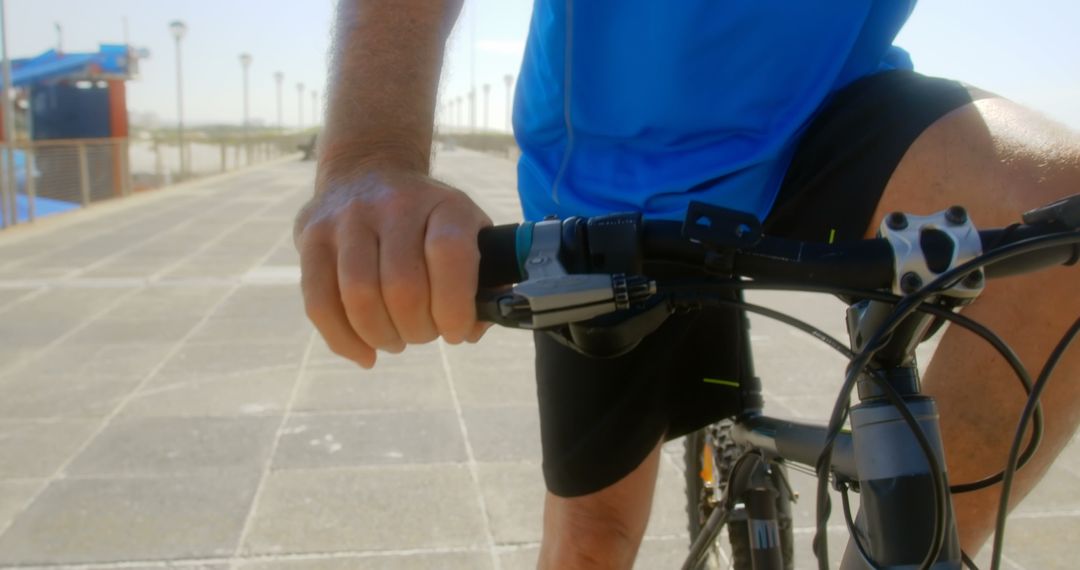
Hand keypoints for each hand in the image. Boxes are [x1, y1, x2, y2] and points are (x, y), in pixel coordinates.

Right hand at [295, 168, 492, 367]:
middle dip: (417, 329)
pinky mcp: (311, 237)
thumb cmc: (428, 222)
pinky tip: (363, 353)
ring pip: (358, 295)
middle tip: (424, 333)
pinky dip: (343, 339)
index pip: (449, 253)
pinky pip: (319, 302)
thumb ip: (483, 283)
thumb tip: (472, 329)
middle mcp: (394, 204)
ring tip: (395, 339)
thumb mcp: (468, 233)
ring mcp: (347, 218)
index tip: (457, 330)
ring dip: (381, 335)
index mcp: (445, 205)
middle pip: (402, 285)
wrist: (368, 171)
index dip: (455, 305)